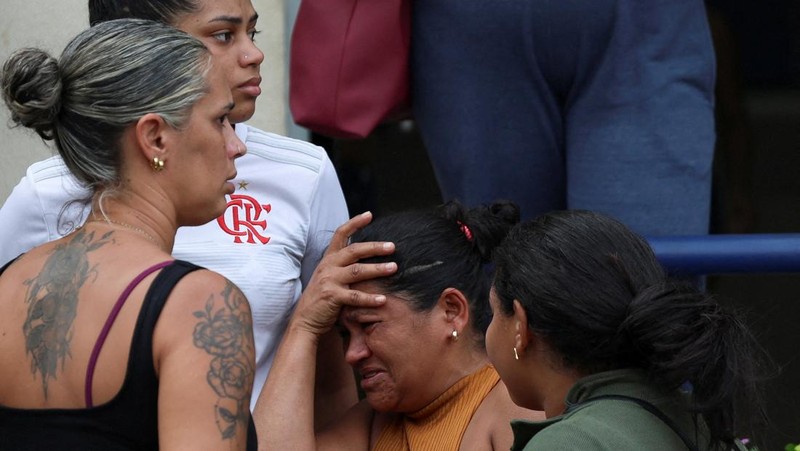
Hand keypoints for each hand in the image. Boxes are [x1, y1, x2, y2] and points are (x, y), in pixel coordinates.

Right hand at [293, 212, 395, 335]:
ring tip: (394, 268)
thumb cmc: (322, 299)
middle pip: (354, 250)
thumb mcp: (329, 276)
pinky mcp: (332, 297)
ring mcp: (329, 280)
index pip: (340, 234)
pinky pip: (355, 296)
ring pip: (357, 271)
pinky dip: (370, 298)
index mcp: (329, 259)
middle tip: (392, 246)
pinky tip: (383, 300)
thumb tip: (365, 255)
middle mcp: (328, 266)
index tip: (369, 215)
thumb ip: (343, 266)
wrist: (305, 320)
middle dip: (375, 247)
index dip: (355, 223)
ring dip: (377, 269)